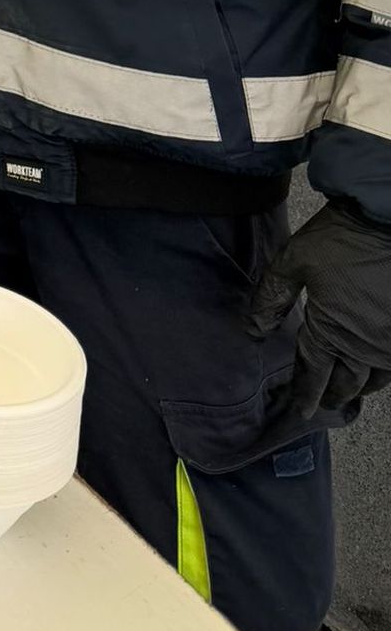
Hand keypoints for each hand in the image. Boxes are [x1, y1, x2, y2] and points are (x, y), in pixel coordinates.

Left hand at [249, 201, 390, 427]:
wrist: (385, 219)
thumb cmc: (340, 239)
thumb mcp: (294, 261)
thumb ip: (272, 297)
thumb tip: (253, 329)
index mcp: (331, 331)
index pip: (313, 373)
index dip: (304, 393)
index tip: (299, 411)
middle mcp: (364, 346)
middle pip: (345, 383)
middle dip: (330, 395)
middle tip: (320, 405)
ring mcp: (390, 343)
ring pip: (375, 380)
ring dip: (359, 389)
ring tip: (347, 393)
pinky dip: (383, 376)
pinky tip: (376, 374)